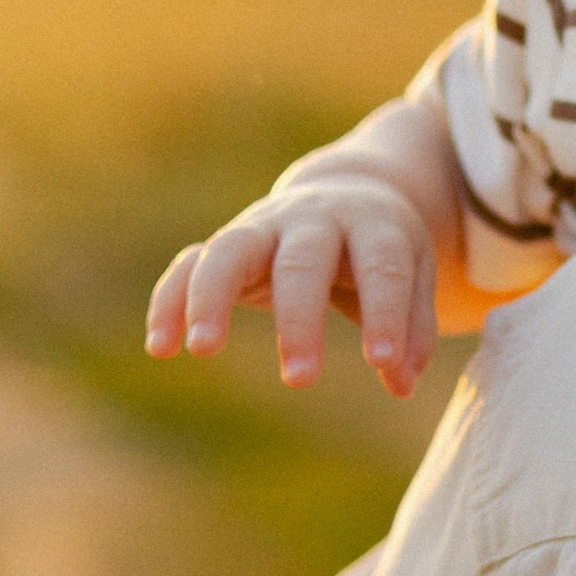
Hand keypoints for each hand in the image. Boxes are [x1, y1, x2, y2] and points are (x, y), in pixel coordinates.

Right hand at [145, 171, 438, 398]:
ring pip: (230, 250)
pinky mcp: (226, 242)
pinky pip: (189, 265)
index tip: (382, 363)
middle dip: (300, 319)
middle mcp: (314, 219)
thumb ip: (412, 329)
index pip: (382, 267)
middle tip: (301, 380)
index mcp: (373, 224)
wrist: (346, 192)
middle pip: (304, 261)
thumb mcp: (414, 275)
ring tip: (203, 351)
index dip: (386, 313)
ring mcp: (264, 226)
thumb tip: (401, 384)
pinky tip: (161, 347)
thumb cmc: (383, 250)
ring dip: (213, 298)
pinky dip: (171, 300)